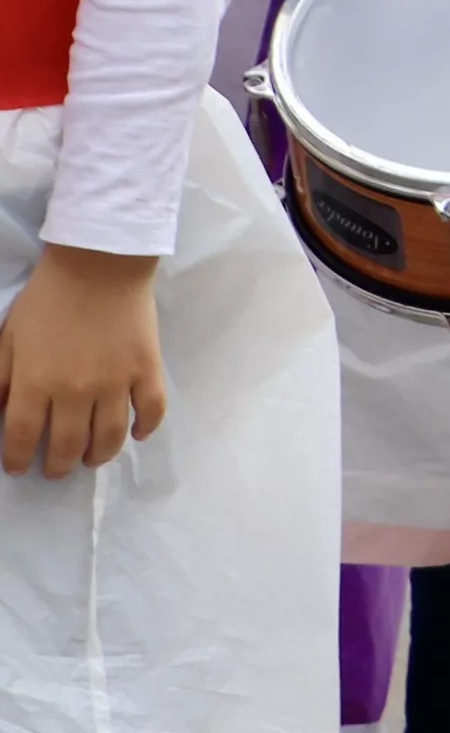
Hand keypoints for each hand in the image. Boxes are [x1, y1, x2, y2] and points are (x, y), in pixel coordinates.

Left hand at [0, 245, 166, 476]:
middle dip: (57, 466)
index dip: (17, 459)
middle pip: (66, 445)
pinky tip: (137, 434)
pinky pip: (151, 410)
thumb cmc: (47, 299)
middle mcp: (75, 391)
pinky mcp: (147, 369)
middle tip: (55, 469)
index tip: (18, 468)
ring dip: (98, 456)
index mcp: (36, 382)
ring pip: (109, 437)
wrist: (99, 263)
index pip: (21, 438)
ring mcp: (116, 382)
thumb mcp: (7, 338)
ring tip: (90, 459)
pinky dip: (145, 428)